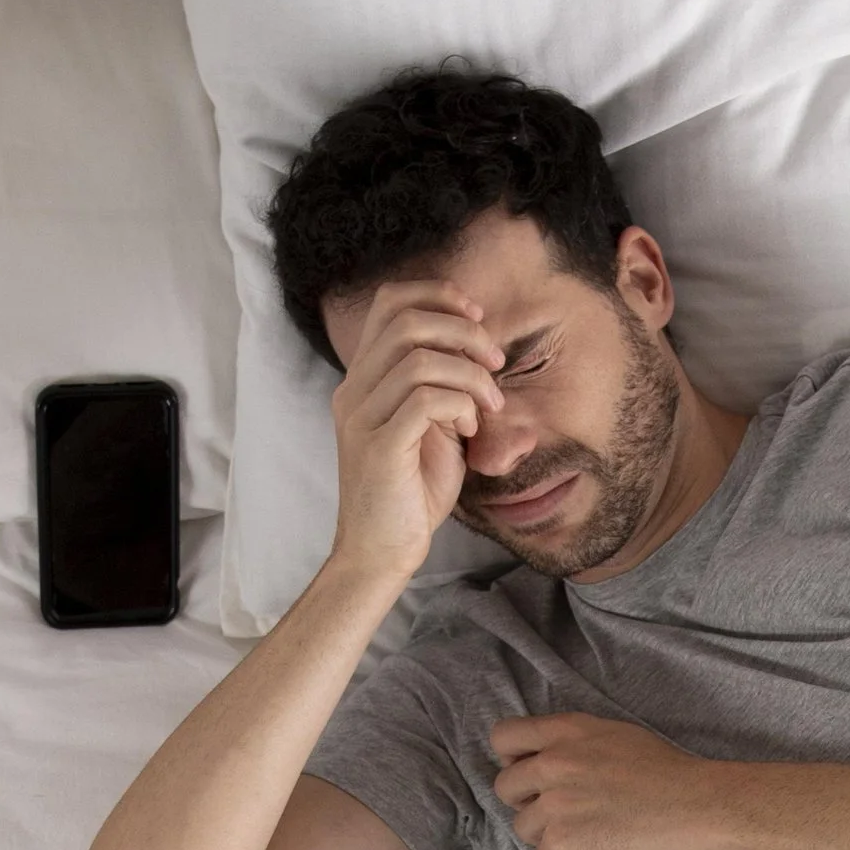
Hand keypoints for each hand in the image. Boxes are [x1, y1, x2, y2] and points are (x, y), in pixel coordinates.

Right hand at [327, 281, 505, 587]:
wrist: (379, 554)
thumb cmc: (410, 496)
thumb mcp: (434, 431)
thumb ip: (445, 390)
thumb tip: (481, 357)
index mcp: (363, 379)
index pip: (389, 303)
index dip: (437, 295)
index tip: (477, 315)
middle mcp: (354, 390)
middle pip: (406, 321)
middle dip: (463, 332)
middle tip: (495, 361)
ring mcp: (362, 417)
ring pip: (418, 360)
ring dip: (469, 374)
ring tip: (490, 403)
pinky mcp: (379, 447)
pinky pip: (424, 401)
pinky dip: (459, 405)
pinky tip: (469, 428)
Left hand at [488, 713, 730, 849]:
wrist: (697, 805)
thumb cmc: (668, 772)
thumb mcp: (615, 735)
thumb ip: (577, 743)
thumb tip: (556, 762)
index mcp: (566, 731)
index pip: (504, 737)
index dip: (513, 761)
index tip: (533, 778)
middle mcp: (553, 762)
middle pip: (505, 788)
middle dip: (529, 805)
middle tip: (561, 817)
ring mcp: (555, 803)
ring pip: (523, 829)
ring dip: (549, 840)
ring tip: (583, 844)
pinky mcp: (563, 841)